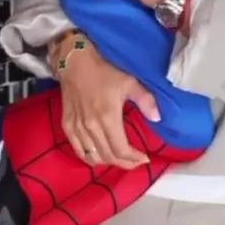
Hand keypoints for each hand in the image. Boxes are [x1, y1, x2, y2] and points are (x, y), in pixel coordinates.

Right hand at [56, 35, 160, 167]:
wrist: (74, 61)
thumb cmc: (104, 70)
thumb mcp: (129, 81)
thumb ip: (145, 100)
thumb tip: (157, 118)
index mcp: (107, 117)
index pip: (121, 150)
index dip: (134, 159)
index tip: (145, 159)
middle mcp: (91, 127)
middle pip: (108, 156)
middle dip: (124, 163)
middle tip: (136, 162)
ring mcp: (77, 127)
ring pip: (93, 156)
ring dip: (108, 161)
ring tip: (121, 159)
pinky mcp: (67, 125)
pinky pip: (78, 149)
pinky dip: (89, 157)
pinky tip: (98, 157)